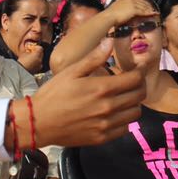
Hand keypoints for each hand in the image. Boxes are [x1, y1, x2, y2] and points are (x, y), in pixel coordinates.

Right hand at [15, 43, 44, 73]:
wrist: (20, 72)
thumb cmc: (21, 62)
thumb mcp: (23, 53)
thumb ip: (27, 50)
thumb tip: (27, 48)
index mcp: (37, 54)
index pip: (40, 48)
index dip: (36, 47)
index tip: (32, 48)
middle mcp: (40, 59)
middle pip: (41, 53)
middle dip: (37, 52)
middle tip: (31, 52)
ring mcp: (40, 65)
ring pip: (40, 59)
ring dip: (37, 58)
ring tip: (31, 58)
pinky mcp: (38, 69)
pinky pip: (39, 64)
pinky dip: (36, 63)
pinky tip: (31, 63)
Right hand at [26, 39, 145, 146]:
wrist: (38, 122)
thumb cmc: (53, 94)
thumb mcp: (71, 71)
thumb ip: (94, 58)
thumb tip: (110, 41)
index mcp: (101, 88)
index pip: (135, 79)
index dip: (140, 71)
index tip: (137, 69)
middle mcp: (108, 107)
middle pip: (139, 96)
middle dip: (139, 86)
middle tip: (132, 82)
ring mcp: (106, 125)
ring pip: (135, 113)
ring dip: (133, 103)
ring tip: (124, 97)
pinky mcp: (102, 138)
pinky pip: (125, 128)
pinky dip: (125, 119)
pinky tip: (115, 113)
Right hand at [107, 0, 157, 26]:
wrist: (109, 16)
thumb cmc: (111, 12)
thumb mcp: (116, 2)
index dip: (144, 2)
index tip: (148, 4)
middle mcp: (130, 0)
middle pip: (142, 2)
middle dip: (149, 5)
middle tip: (154, 8)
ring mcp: (133, 4)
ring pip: (144, 7)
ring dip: (150, 9)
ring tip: (156, 12)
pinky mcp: (134, 10)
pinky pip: (143, 11)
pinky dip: (149, 13)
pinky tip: (153, 14)